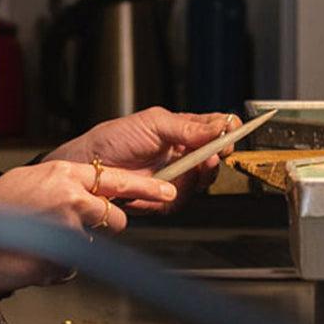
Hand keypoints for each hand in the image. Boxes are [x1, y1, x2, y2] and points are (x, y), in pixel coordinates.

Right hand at [0, 159, 176, 292]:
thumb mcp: (27, 180)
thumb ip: (60, 183)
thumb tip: (83, 191)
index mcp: (63, 174)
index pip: (117, 180)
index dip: (146, 188)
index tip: (168, 192)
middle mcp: (71, 199)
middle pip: (115, 218)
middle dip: (104, 226)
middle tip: (75, 226)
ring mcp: (69, 231)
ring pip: (93, 243)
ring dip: (75, 245)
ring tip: (40, 240)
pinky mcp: (65, 260)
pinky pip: (74, 264)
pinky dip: (58, 263)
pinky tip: (33, 256)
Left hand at [43, 108, 240, 211]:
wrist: (90, 166)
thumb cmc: (114, 138)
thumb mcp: (153, 123)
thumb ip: (187, 126)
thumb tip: (220, 125)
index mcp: (182, 130)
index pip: (215, 129)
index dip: (227, 130)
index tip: (233, 130)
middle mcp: (182, 154)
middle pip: (215, 157)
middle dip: (218, 154)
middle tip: (216, 151)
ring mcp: (175, 177)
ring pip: (204, 180)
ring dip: (203, 174)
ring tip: (199, 164)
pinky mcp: (165, 199)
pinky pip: (182, 200)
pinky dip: (177, 193)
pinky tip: (166, 185)